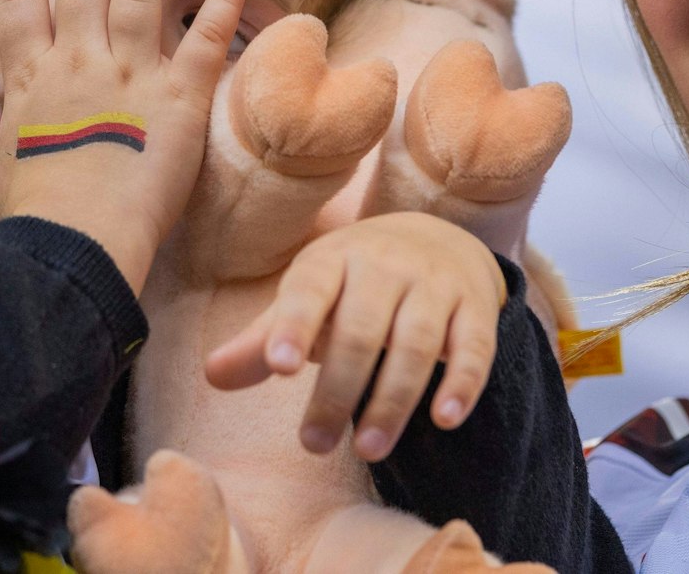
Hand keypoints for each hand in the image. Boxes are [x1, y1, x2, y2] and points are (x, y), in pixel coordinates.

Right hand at [0, 0, 246, 292]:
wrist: (79, 238)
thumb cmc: (39, 220)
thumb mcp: (2, 180)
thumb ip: (6, 158)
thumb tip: (1, 164)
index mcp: (31, 80)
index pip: (20, 3)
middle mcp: (79, 62)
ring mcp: (131, 74)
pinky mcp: (180, 95)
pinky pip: (206, 36)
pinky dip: (222, 2)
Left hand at [203, 212, 506, 462]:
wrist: (439, 238)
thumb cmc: (356, 282)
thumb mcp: (309, 296)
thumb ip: (265, 338)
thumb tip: (212, 375)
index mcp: (334, 259)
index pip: (310, 290)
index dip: (295, 326)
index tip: (281, 368)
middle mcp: (387, 265)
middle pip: (361, 330)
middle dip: (338, 390)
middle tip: (315, 444)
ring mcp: (435, 284)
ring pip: (417, 342)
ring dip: (393, 399)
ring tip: (370, 450)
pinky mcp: (476, 307)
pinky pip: (473, 347)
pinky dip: (462, 383)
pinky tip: (444, 420)